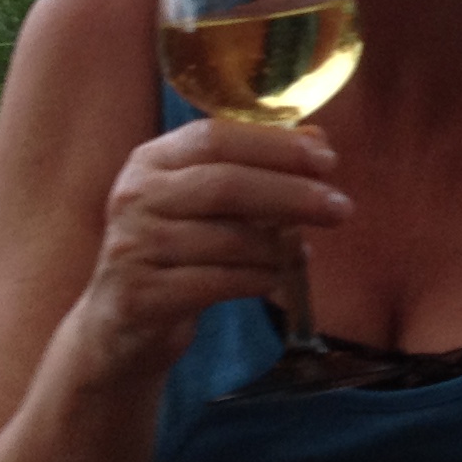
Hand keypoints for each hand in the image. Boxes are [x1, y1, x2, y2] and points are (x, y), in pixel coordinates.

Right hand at [71, 117, 349, 378]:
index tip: (327, 158)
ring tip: (303, 253)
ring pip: (227, 239)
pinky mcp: (142, 297)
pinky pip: (219, 283)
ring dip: (280, 247)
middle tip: (341, 207)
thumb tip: (317, 139)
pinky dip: (259, 280)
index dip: (275, 145)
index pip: (215, 137)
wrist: (121, 324)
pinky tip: (276, 280)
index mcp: (151, 161)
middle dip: (292, 194)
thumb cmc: (177, 251)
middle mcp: (135, 197)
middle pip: (224, 185)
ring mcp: (133, 248)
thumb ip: (255, 168)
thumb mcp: (206, 203)